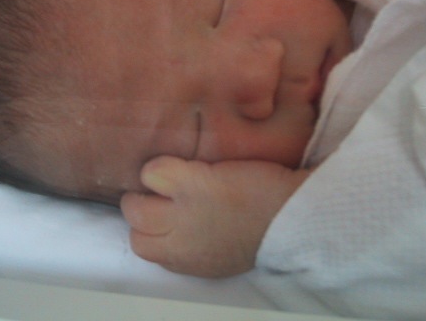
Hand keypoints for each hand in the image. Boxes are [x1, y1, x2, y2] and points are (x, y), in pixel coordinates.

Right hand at [120, 156, 309, 277]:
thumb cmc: (263, 227)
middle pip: (136, 230)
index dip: (150, 227)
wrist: (290, 212)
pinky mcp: (192, 183)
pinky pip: (153, 172)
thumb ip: (192, 246)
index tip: (161, 212)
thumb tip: (178, 229)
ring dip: (146, 187)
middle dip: (143, 208)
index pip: (145, 249)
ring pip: (135, 204)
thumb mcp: (220, 253)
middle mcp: (180, 244)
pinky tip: (182, 164)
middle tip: (160, 192)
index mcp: (188, 261)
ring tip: (167, 175)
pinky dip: (162, 164)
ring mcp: (183, 214)